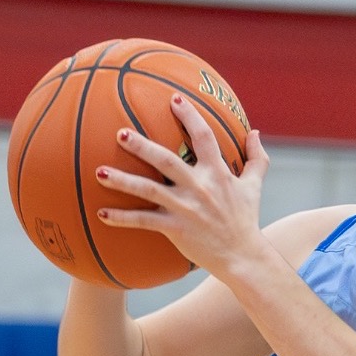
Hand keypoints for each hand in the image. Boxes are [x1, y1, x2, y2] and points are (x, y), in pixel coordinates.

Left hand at [95, 95, 272, 279]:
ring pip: (148, 190)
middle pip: (166, 160)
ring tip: (98, 171)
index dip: (189, 116)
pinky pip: (144, 221)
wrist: (242, 256)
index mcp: (218, 172)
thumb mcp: (255, 186)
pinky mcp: (175, 229)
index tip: (173, 99)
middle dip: (142, 146)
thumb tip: (256, 132)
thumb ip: (257, 158)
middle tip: (120, 132)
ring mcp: (185, 208)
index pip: (203, 137)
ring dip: (122, 180)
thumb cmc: (246, 219)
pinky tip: (101, 213)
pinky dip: (122, 219)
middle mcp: (199, 186)